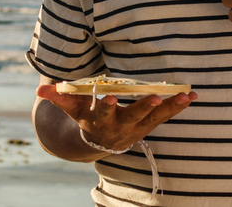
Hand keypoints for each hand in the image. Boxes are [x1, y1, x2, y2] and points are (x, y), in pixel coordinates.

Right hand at [36, 83, 196, 152]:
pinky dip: (179, 106)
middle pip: (133, 116)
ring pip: (155, 118)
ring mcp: (137, 126)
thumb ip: (58, 97)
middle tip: (155, 98)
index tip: (109, 96)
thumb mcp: (72, 108)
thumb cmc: (86, 116)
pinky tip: (192, 96)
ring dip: (170, 107)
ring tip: (185, 96)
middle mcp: (120, 125)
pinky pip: (167, 116)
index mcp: (100, 119)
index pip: (102, 111)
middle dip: (143, 108)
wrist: (101, 142)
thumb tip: (39, 89)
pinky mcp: (150, 124)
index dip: (105, 104)